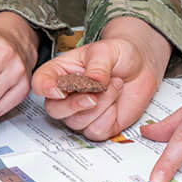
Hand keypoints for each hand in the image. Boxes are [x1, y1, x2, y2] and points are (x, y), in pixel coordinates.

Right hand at [30, 17, 169, 140]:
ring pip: (77, 122)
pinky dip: (109, 118)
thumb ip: (98, 65)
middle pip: (54, 109)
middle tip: (93, 95)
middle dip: (74, 105)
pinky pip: (95, 131)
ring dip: (100, 105)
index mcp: (61, 72)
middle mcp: (67, 95)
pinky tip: (115, 102)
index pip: (41, 83)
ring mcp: (80, 112)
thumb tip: (92, 81)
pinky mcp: (97, 125)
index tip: (59, 91)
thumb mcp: (107, 50)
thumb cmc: (118, 54)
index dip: (45, 89)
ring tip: (115, 85)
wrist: (141, 66)